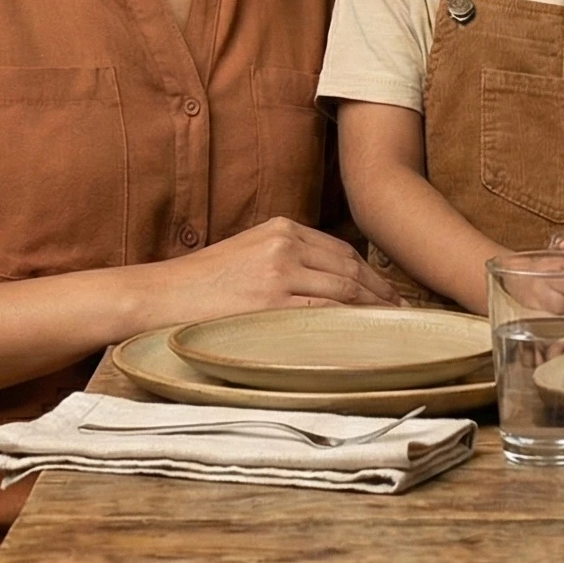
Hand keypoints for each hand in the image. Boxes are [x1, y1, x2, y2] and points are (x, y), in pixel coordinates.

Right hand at [160, 217, 397, 318]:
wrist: (159, 294)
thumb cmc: (201, 285)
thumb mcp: (248, 255)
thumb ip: (285, 260)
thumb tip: (325, 285)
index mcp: (282, 228)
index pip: (342, 251)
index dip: (372, 275)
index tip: (390, 295)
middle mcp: (285, 242)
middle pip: (350, 268)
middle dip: (382, 293)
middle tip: (404, 314)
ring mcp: (279, 269)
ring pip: (344, 289)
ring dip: (374, 309)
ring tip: (393, 327)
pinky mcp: (271, 299)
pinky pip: (324, 310)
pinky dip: (351, 322)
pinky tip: (366, 334)